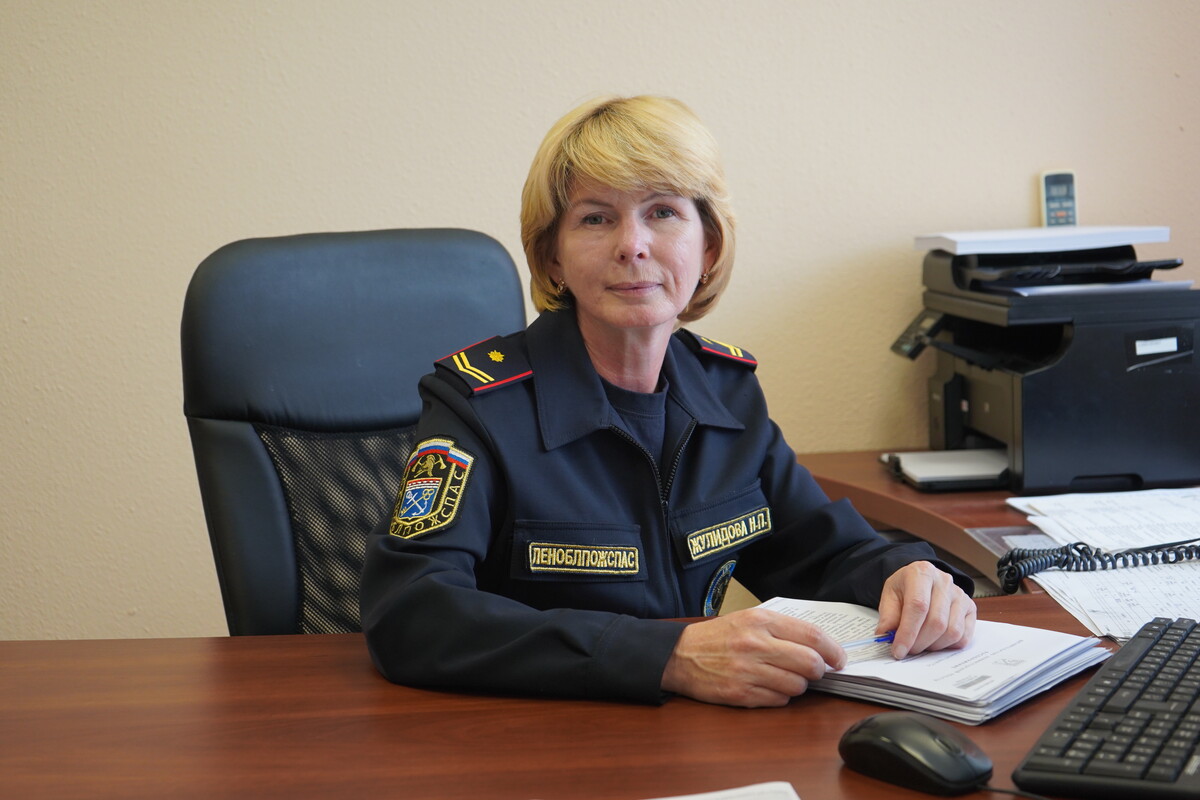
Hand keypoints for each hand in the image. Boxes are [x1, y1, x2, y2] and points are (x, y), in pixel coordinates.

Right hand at [660, 608, 846, 707]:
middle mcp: (755, 644)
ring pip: (797, 686)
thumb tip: (819, 646)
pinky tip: (768, 687)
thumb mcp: (748, 619)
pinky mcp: (741, 694)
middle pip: (810, 663)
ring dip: (798, 685)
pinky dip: (780, 696)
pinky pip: (778, 701)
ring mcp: (748, 671)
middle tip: (816, 671)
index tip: (839, 658)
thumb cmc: (717, 636)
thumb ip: (782, 629)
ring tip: (784, 677)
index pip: (812, 636)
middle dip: (819, 670)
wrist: (679, 655)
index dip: (833, 650)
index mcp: (760, 621)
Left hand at [877, 561, 975, 658]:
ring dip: (934, 646)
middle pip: (937, 622)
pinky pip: (964, 636)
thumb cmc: (905, 588)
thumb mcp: (890, 595)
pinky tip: (935, 641)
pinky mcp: (970, 608)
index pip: (918, 606)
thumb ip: (888, 616)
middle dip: (920, 643)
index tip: (899, 650)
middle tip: (908, 650)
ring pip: (952, 631)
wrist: (921, 581)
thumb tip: (885, 636)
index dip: (908, 632)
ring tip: (920, 644)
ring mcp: (960, 595)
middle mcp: (945, 581)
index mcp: (922, 572)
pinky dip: (948, 646)